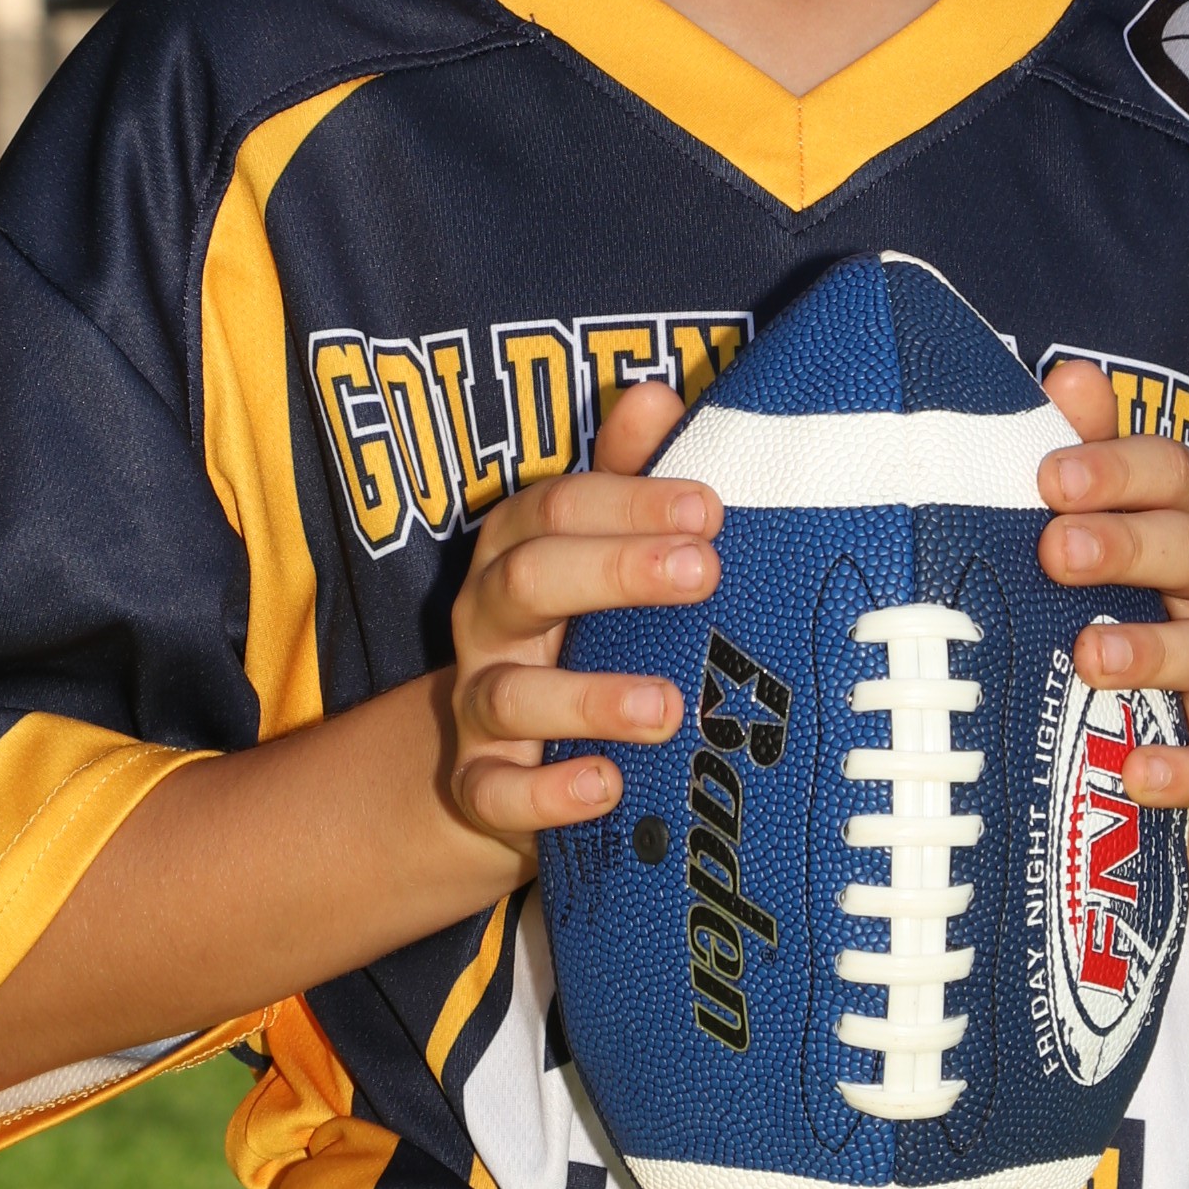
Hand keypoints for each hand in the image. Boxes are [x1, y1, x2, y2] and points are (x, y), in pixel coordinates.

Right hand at [440, 376, 717, 864]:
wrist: (498, 759)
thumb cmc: (576, 631)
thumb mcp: (593, 550)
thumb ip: (623, 478)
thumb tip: (654, 393)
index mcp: (518, 548)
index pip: (558, 505)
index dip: (631, 502)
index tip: (710, 509)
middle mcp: (487, 619)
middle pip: (528, 580)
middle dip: (614, 572)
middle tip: (704, 575)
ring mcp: (478, 704)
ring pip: (511, 694)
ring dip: (589, 697)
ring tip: (665, 706)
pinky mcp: (480, 785)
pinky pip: (495, 791)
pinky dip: (546, 794)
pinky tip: (604, 787)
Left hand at [1036, 360, 1188, 815]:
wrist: (1172, 724)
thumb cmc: (1122, 598)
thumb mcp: (1106, 524)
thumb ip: (1092, 452)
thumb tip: (1069, 374)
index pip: (1178, 474)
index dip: (1119, 469)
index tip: (1051, 475)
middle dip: (1130, 547)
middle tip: (1055, 551)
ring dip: (1157, 651)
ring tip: (1090, 656)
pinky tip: (1140, 773)